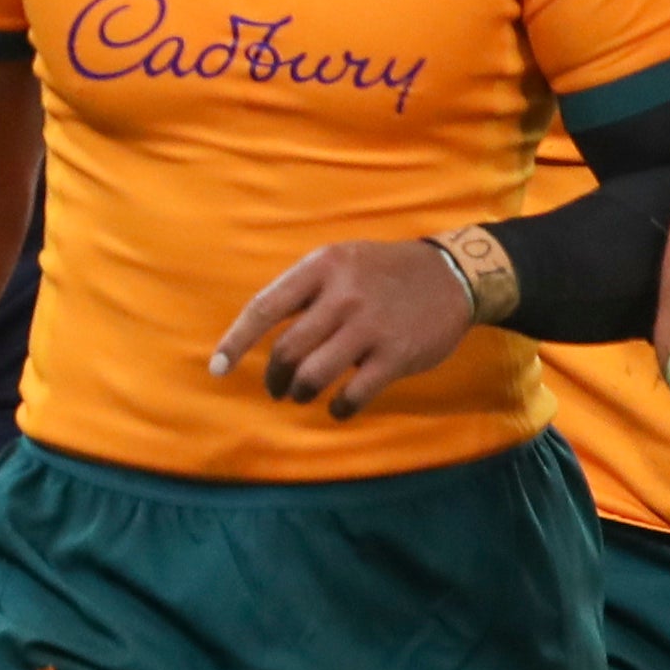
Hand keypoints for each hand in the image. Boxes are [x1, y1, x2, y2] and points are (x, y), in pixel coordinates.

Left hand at [208, 239, 475, 419]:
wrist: (452, 275)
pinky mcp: (395, 355)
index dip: (235, 342)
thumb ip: (303, 290)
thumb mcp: (341, 261)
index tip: (217, 369)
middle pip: (287, 350)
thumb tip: (257, 330)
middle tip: (277, 388)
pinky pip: (353, 394)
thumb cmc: (383, 273)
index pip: (264, 308)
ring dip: (301, 392)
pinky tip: (339, 408)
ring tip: (303, 395)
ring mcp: (369, 326)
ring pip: (313, 375)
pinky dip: (340, 408)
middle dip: (274, 378)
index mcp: (322, 267)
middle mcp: (343, 295)